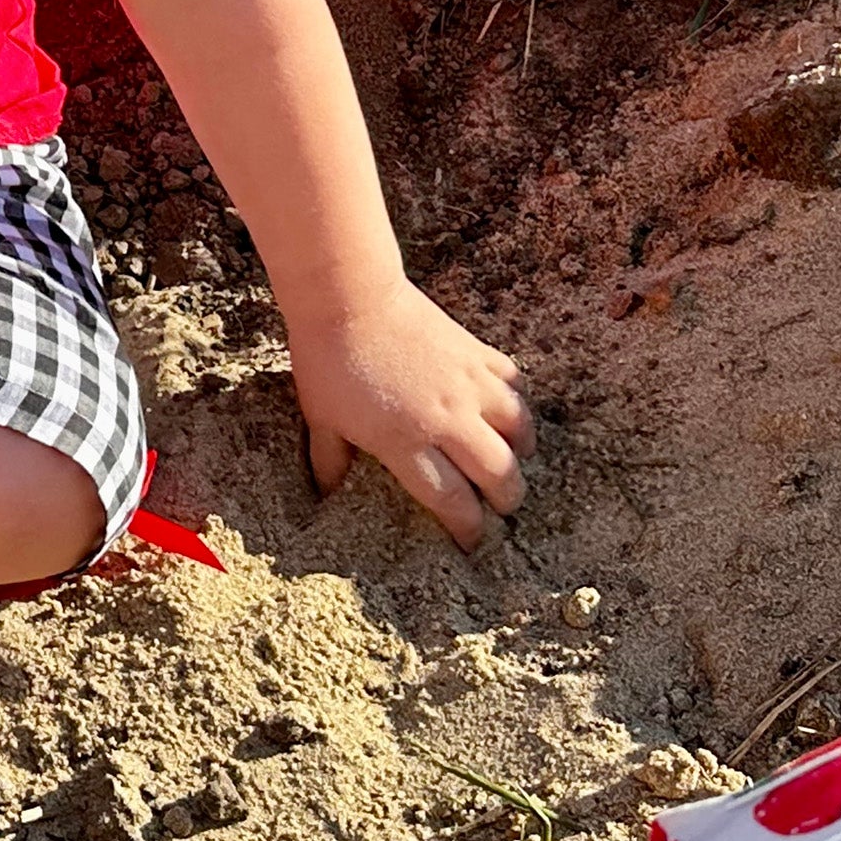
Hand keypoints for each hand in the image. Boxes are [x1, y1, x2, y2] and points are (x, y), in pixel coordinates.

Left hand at [283, 279, 533, 550]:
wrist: (348, 296)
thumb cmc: (327, 359)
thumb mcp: (320, 417)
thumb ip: (330, 460)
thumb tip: (327, 494)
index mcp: (406, 443)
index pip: (452, 502)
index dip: (468, 530)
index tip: (472, 544)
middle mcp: (448, 420)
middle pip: (499, 475)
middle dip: (506, 500)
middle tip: (502, 506)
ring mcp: (468, 385)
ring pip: (519, 432)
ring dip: (520, 454)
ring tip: (511, 461)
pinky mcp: (477, 353)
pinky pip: (514, 385)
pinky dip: (516, 404)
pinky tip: (508, 412)